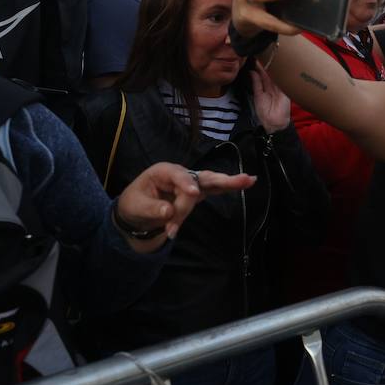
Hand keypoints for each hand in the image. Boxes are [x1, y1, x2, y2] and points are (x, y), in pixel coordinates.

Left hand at [116, 163, 254, 249]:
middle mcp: (180, 173)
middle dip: (219, 180)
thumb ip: (153, 210)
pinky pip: (214, 190)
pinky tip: (248, 183)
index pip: (178, 177)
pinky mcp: (198, 192)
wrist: (137, 209)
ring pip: (211, 182)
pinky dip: (228, 188)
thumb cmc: (135, 204)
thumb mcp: (137, 208)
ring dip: (229, 183)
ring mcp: (191, 182)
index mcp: (163, 172)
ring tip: (249, 180)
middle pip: (201, 177)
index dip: (186, 185)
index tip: (193, 194)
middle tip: (238, 181)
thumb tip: (168, 213)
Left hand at [250, 63, 290, 132]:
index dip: (260, 66)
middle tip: (263, 52)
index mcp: (266, 87)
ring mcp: (281, 87)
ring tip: (269, 56)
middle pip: (270, 72)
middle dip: (267, 63)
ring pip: (277, 75)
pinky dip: (281, 74)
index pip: (263, 74)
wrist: (274, 122)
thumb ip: (256, 83)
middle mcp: (274, 85)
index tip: (256, 57)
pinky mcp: (287, 90)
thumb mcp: (258, 95)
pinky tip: (278, 66)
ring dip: (274, 67)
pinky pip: (283, 80)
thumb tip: (252, 71)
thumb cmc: (264, 111)